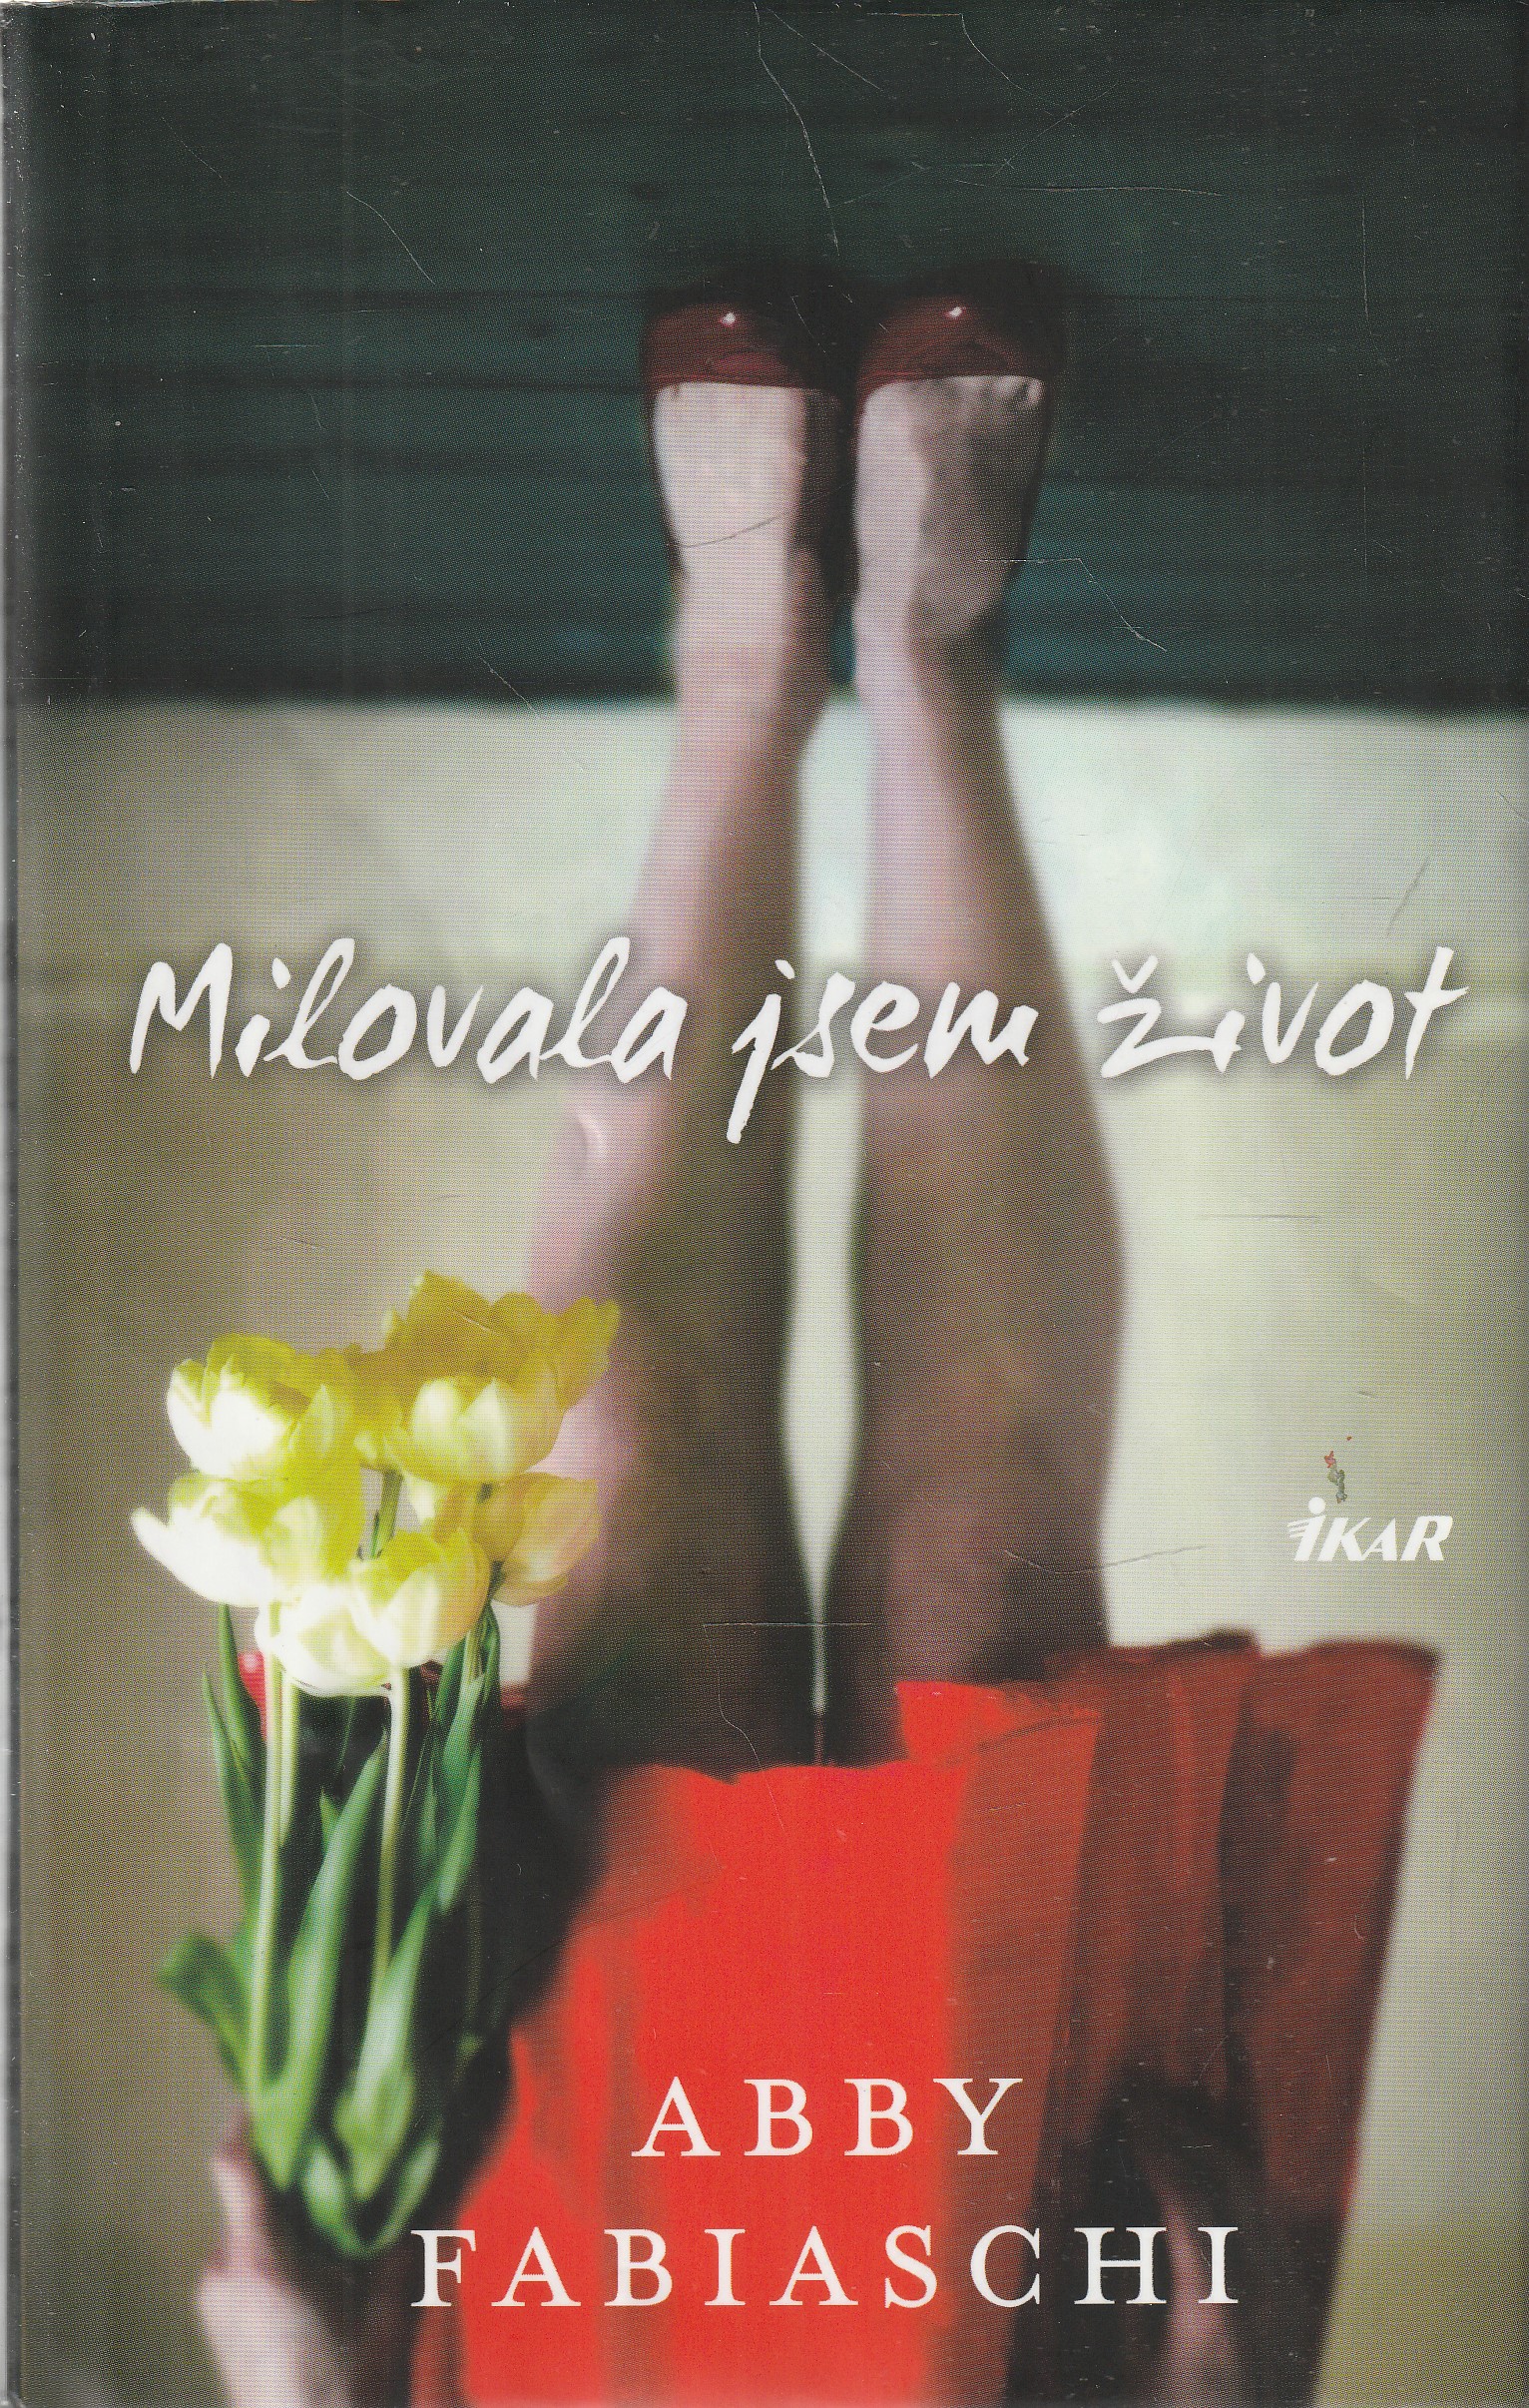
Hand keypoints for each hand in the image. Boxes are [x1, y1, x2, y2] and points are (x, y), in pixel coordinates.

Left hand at [198, 2126, 417, 2407]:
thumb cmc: (344, 2387)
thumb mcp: (384, 2313)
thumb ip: (402, 2247)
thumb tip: (432, 2190)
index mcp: (259, 2261)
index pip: (235, 2166)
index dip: (247, 2119)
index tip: (272, 2088)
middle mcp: (224, 2271)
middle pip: (248, 2194)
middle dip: (288, 2172)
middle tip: (332, 2155)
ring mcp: (213, 2297)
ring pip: (247, 2228)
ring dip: (282, 2216)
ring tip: (330, 2221)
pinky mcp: (215, 2319)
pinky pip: (240, 2260)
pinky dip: (271, 2249)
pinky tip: (311, 2268)